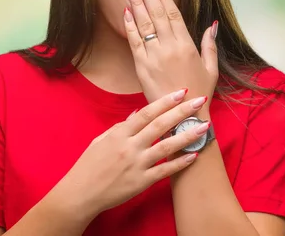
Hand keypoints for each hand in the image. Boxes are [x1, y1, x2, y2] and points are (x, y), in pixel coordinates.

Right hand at [54, 89, 209, 217]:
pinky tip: (194, 155)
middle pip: (160, 125)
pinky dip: (180, 163)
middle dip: (182, 112)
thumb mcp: (102, 139)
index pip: (147, 113)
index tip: (181, 91)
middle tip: (199, 100)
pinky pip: (164, 171)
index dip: (165, 101)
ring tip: (204, 126)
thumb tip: (138, 114)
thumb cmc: (89, 165)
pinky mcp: (141, 182)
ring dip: (187, 135)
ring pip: (166, 147)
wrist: (80, 193)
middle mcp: (130, 147)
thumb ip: (122, 126)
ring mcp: (137, 165)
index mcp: (120, 133)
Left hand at [123, 0, 218, 115]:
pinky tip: (126, 11)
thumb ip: (210, 45)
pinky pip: (134, 42)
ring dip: (136, 3)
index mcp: (187, 45)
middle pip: (157, 12)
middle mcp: (170, 47)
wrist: (183, 117)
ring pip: (144, 23)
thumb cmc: (199, 92)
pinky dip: (130, 25)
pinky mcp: (142, 66)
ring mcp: (154, 56)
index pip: (173, 13)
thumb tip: (212, 25)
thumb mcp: (211, 68)